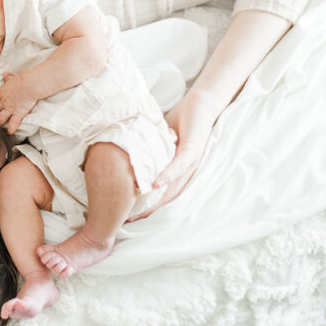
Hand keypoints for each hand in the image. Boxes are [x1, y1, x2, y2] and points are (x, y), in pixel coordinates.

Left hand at [0, 72, 38, 134]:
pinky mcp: (18, 114)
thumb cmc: (22, 81)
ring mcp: (10, 109)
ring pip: (0, 118)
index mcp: (2, 93)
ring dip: (0, 122)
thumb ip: (8, 78)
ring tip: (1, 125)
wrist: (29, 86)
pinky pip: (12, 124)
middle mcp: (4, 102)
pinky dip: (11, 129)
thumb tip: (5, 74)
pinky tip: (10, 132)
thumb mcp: (13, 78)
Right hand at [125, 90, 219, 220]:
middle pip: (168, 197)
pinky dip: (168, 175)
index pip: (162, 194)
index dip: (147, 206)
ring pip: (174, 186)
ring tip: (140, 211)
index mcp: (178, 171)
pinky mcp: (194, 150)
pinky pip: (180, 165)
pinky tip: (156, 183)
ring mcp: (191, 162)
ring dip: (158, 199)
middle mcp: (186, 172)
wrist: (201, 104)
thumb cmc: (180, 121)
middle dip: (149, 210)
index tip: (128, 216)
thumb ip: (147, 149)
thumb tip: (124, 155)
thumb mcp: (159, 139)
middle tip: (129, 220)